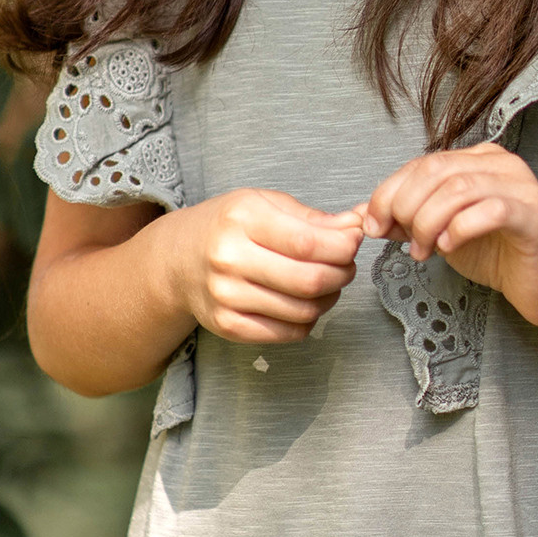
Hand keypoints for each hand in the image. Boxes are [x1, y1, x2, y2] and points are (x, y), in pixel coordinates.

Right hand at [160, 188, 366, 347]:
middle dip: (342, 273)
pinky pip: (288, 333)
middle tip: (346, 265)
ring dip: (329, 297)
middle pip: (309, 280)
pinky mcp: (227, 325)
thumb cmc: (229, 226)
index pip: (308, 242)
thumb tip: (359, 223)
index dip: (344, 246)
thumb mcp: (265, 204)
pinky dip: (309, 320)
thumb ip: (314, 217)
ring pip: (304, 310)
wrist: (178, 260)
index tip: (355, 241)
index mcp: (242, 219)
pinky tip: (306, 302)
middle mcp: (229, 259)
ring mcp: (226, 296)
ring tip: (327, 282)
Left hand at [360, 144, 537, 327]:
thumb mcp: (440, 232)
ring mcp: (521, 188)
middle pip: (436, 171)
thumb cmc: (498, 253)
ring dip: (428, 223)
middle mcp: (501, 165)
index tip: (374, 226)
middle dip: (406, 208)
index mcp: (478, 159)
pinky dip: (459, 229)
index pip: (422, 164)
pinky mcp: (534, 217)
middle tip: (401, 241)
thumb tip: (364, 214)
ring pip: (458, 189)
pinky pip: (489, 211)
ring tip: (423, 251)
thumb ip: (407, 218)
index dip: (389, 193)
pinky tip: (449, 247)